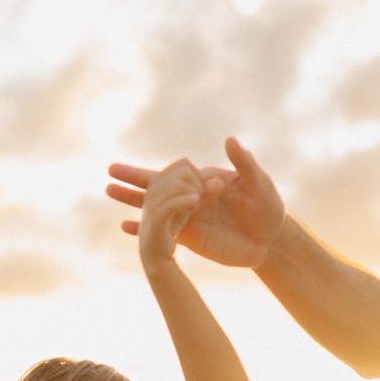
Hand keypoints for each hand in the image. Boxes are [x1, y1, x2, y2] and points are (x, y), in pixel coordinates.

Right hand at [109, 137, 284, 268]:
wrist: (272, 240)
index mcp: (202, 180)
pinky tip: (126, 229)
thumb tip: (229, 140)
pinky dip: (146, 230)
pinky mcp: (193, 237)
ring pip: (155, 209)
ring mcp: (190, 218)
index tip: (119, 167)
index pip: (170, 173)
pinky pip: (165, 231)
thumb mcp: (258, 183)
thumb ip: (244, 163)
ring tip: (110, 194)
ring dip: (133, 203)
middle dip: (132, 181)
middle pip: (155, 188)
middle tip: (108, 176)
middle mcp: (191, 197)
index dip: (146, 171)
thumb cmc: (269, 208)